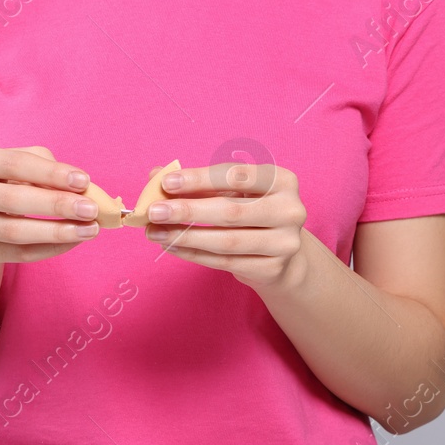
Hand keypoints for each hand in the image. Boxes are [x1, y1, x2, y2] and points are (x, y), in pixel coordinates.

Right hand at [0, 142, 101, 262]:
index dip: (51, 173)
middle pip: (12, 200)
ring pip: (14, 232)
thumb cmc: (7, 178)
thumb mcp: (22, 162)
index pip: (15, 164)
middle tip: (91, 209)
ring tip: (90, 229)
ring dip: (57, 232)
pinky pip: (17, 254)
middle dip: (57, 205)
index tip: (84, 181)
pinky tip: (74, 241)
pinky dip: (50, 249)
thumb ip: (48, 168)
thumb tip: (83, 189)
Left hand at [143, 162, 307, 289]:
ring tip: (155, 232)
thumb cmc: (252, 210)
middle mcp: (290, 210)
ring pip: (227, 241)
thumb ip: (199, 182)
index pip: (236, 175)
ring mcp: (285, 242)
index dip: (200, 178)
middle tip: (153, 211)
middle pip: (232, 211)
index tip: (167, 182)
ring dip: (185, 236)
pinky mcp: (273, 268)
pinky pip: (225, 262)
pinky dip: (194, 254)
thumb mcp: (233, 190)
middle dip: (188, 211)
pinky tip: (171, 246)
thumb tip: (155, 175)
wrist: (282, 250)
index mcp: (283, 180)